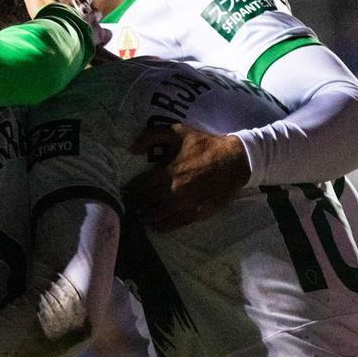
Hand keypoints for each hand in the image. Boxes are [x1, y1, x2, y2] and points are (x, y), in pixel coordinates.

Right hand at [48, 0, 110, 49]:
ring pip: (96, 13)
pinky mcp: (96, 34)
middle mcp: (81, 3)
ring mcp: (91, 18)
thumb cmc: (47, 11)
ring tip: (89, 19)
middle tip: (78, 2)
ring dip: (93, 15)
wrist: (61, 32)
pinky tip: (103, 36)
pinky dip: (104, 35)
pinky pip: (105, 34)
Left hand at [122, 123, 249, 230]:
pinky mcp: (198, 212)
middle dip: (135, 204)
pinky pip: (176, 223)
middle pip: (147, 201)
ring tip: (137, 216)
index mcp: (167, 170)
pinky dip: (162, 225)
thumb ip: (152, 136)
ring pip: (159, 214)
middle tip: (126, 206)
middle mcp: (174, 189)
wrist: (235, 160)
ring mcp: (186, 203)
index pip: (140, 185)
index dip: (130, 190)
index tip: (123, 192)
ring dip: (145, 216)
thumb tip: (132, 148)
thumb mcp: (177, 131)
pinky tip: (155, 225)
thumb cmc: (204, 145)